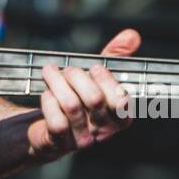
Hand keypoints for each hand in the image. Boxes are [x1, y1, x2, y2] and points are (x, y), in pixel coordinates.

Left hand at [27, 28, 140, 161]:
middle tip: (68, 69)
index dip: (106, 80)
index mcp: (119, 117)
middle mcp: (104, 131)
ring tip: (49, 71)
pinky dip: (48, 102)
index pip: (121, 100)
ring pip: (72, 106)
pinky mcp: (59, 143)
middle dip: (78, 76)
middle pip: (94, 99)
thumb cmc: (79, 97)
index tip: (94, 67)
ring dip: (57, 82)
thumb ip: (115, 56)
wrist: (48, 128)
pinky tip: (46, 94)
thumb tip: (132, 35)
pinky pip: (56, 122)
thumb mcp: (97, 76)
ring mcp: (82, 139)